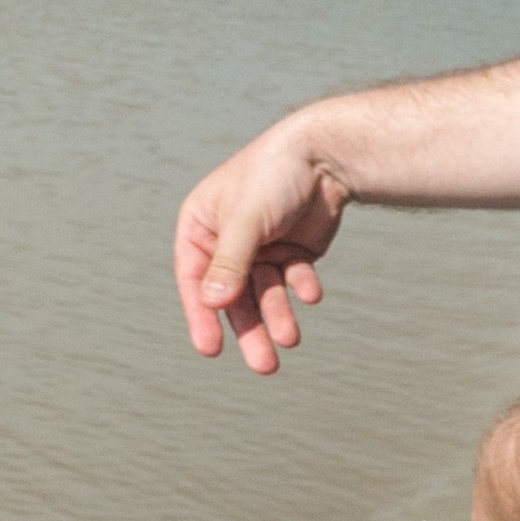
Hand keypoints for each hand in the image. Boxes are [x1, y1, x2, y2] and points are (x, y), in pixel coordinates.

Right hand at [172, 115, 346, 374]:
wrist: (326, 154)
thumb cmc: (274, 175)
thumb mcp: (245, 220)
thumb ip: (229, 263)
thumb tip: (212, 304)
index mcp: (201, 226)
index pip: (193, 278)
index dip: (200, 315)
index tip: (210, 350)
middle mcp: (227, 240)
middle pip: (233, 295)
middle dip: (249, 329)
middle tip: (264, 366)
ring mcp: (260, 247)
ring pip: (264, 293)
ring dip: (278, 315)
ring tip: (291, 338)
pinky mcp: (291, 250)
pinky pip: (292, 278)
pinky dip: (300, 287)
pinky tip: (311, 291)